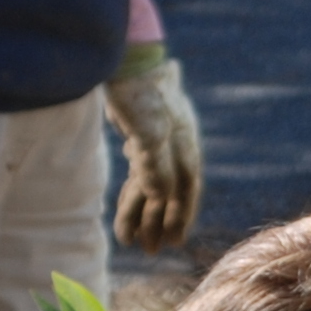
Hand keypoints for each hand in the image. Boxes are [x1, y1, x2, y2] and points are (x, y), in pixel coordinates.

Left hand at [106, 50, 203, 250]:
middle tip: (151, 252)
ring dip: (144, 214)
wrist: (125, 58)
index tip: (175, 242)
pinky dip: (132, 196)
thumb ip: (154, 164)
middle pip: (169, 193)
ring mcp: (158, 142)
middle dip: (160, 223)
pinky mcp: (140, 138)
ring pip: (152, 186)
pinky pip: (139, 175)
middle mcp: (176, 146)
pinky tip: (125, 215)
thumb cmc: (139, 91)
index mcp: (184, 144)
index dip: (181, 217)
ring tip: (133, 242)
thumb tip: (160, 197)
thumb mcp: (148, 129)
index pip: (186, 189)